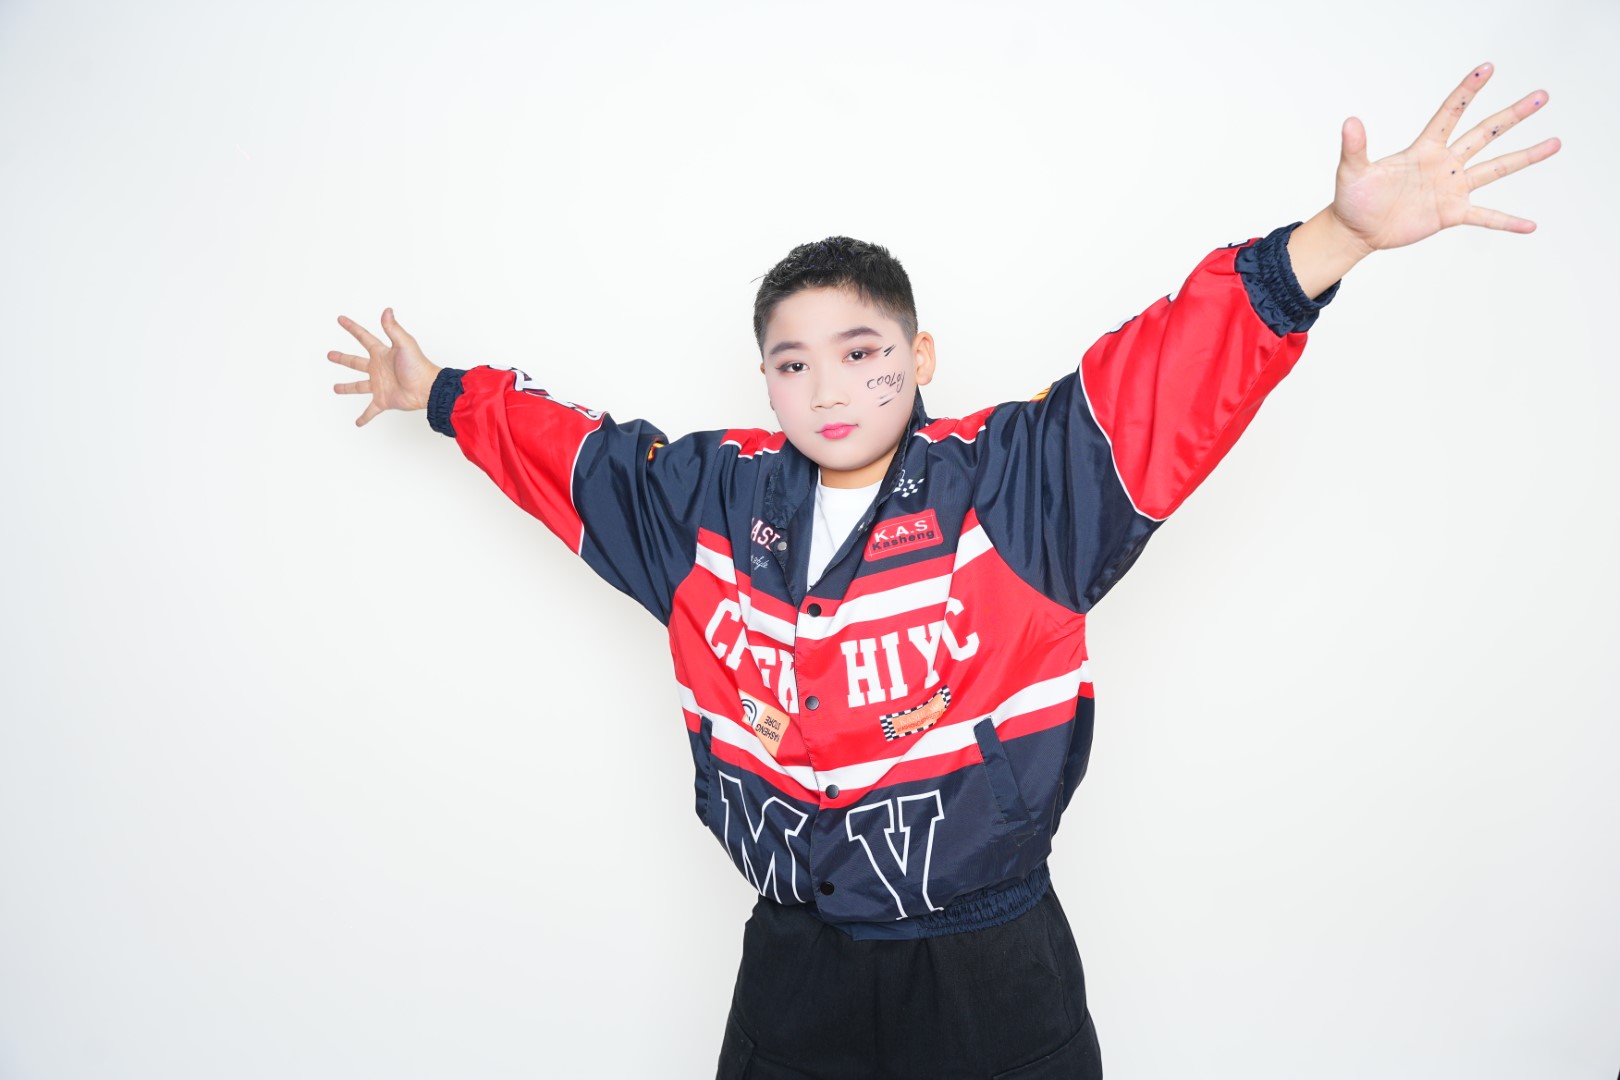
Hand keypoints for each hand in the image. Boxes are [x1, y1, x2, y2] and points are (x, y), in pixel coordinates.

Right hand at [328, 307, 442, 426]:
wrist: (426, 388)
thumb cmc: (418, 365)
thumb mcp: (404, 343)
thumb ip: (393, 328)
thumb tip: (386, 310)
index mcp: (381, 353)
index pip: (363, 337)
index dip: (352, 328)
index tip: (340, 319)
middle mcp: (378, 369)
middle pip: (355, 362)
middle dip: (342, 358)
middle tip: (330, 355)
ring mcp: (379, 385)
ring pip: (358, 386)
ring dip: (347, 388)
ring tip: (335, 388)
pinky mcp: (383, 400)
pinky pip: (370, 410)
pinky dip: (364, 417)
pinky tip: (357, 423)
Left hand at [1329, 61, 1560, 254]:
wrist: (1356, 230)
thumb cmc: (1353, 198)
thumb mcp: (1352, 171)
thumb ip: (1354, 147)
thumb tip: (1349, 122)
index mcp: (1424, 149)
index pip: (1450, 113)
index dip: (1467, 91)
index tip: (1487, 68)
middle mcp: (1445, 164)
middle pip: (1485, 133)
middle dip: (1513, 115)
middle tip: (1541, 96)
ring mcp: (1452, 188)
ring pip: (1496, 168)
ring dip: (1525, 157)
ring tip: (1554, 143)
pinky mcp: (1452, 213)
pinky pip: (1486, 217)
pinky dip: (1507, 221)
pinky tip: (1530, 225)